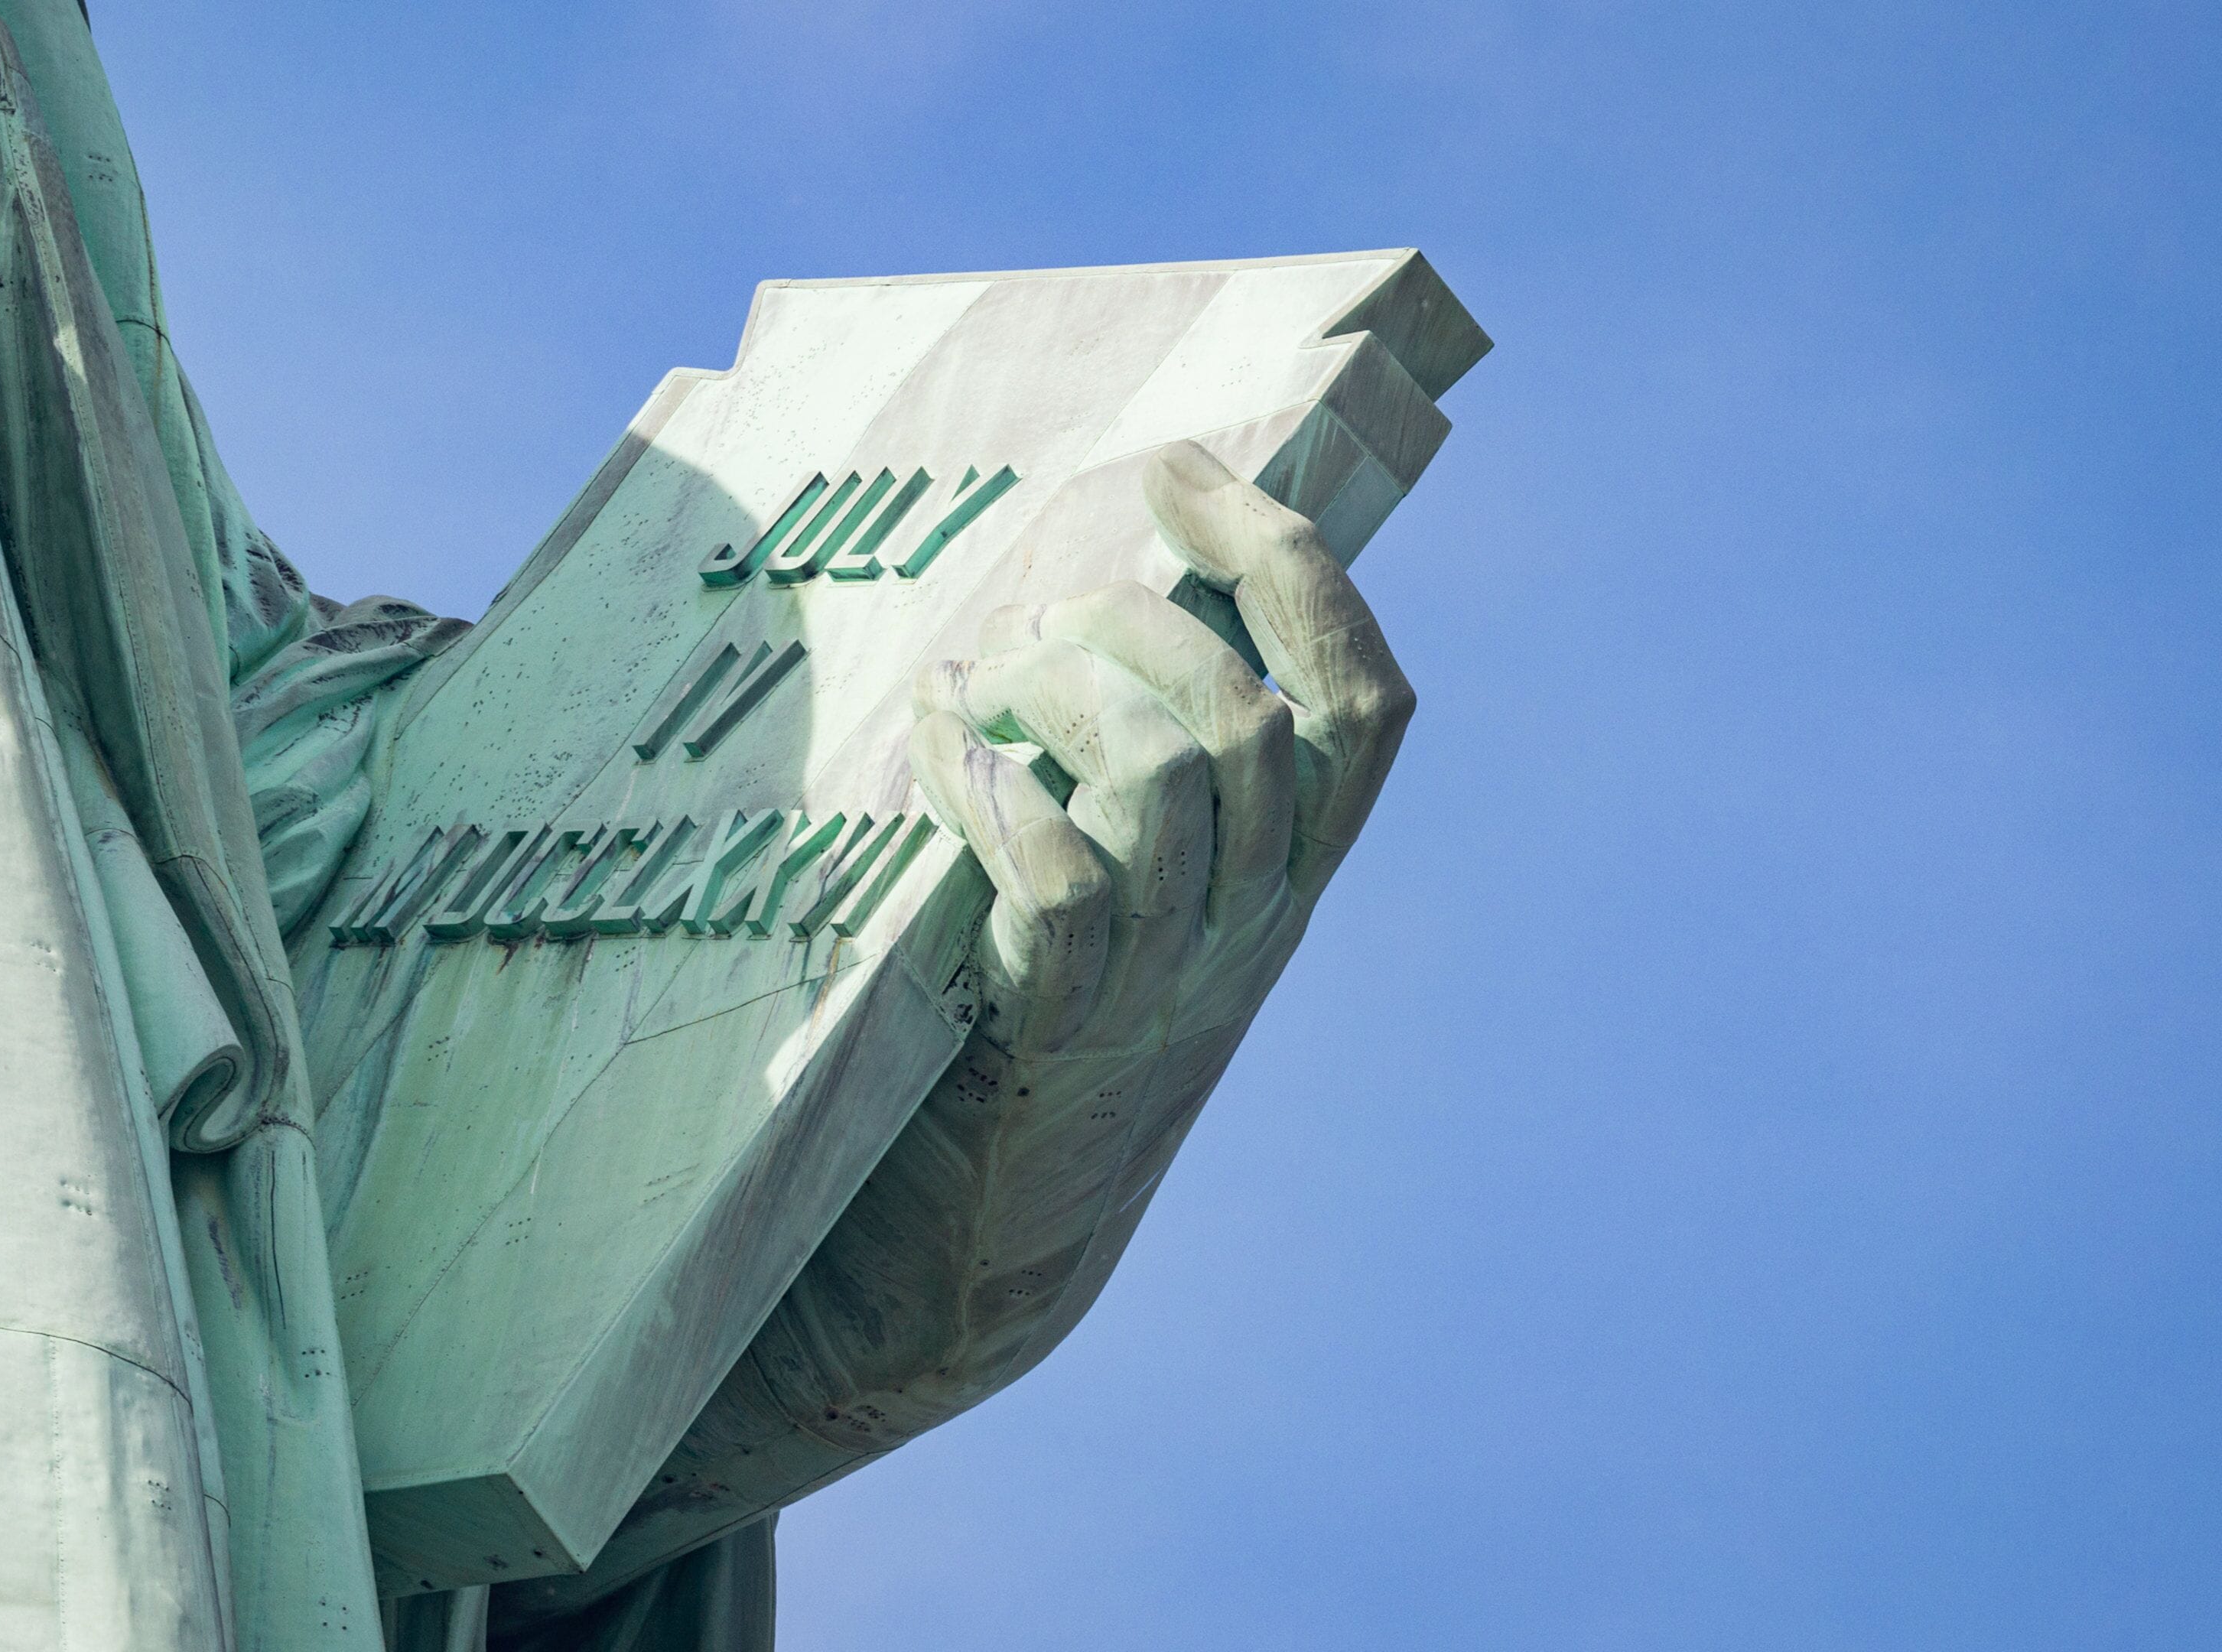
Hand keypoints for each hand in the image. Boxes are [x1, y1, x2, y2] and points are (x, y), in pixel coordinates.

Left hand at [912, 438, 1414, 1059]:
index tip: (1181, 473)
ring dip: (1056, 690)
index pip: (1364, 708)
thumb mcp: (1150, 876)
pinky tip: (939, 744)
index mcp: (1292, 869)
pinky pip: (1060, 886)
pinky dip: (992, 790)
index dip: (1288, 569)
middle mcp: (1252, 921)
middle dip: (1132, 622)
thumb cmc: (1054, 1005)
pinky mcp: (1057, 1027)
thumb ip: (1169, 750)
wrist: (991, 1226)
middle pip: (1250, 719)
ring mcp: (1160, 977)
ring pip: (1162, 777)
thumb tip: (1131, 571)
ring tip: (978, 682)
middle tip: (1032, 617)